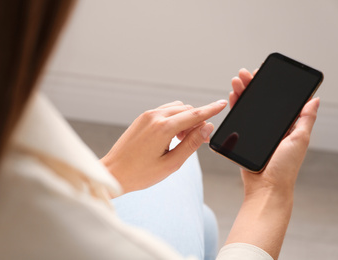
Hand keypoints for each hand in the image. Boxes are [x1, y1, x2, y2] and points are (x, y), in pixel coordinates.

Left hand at [101, 100, 227, 194]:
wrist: (114, 172)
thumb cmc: (140, 173)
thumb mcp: (171, 163)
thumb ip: (191, 144)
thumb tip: (207, 128)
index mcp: (163, 128)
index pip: (194, 114)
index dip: (211, 109)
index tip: (222, 104)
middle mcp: (155, 117)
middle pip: (186, 110)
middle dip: (197, 121)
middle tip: (200, 140)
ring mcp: (146, 116)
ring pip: (176, 108)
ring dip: (185, 119)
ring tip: (183, 140)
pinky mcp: (142, 118)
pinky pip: (164, 111)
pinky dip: (174, 118)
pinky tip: (172, 135)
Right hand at [226, 68, 319, 258]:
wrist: (265, 188)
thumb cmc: (284, 168)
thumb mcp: (299, 141)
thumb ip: (305, 119)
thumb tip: (314, 99)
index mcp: (287, 125)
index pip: (278, 100)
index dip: (270, 85)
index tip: (264, 73)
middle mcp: (272, 127)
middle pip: (261, 101)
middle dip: (252, 85)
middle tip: (246, 74)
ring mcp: (257, 132)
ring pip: (248, 107)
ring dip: (242, 93)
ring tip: (236, 81)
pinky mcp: (244, 138)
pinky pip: (238, 120)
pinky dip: (235, 107)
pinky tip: (233, 97)